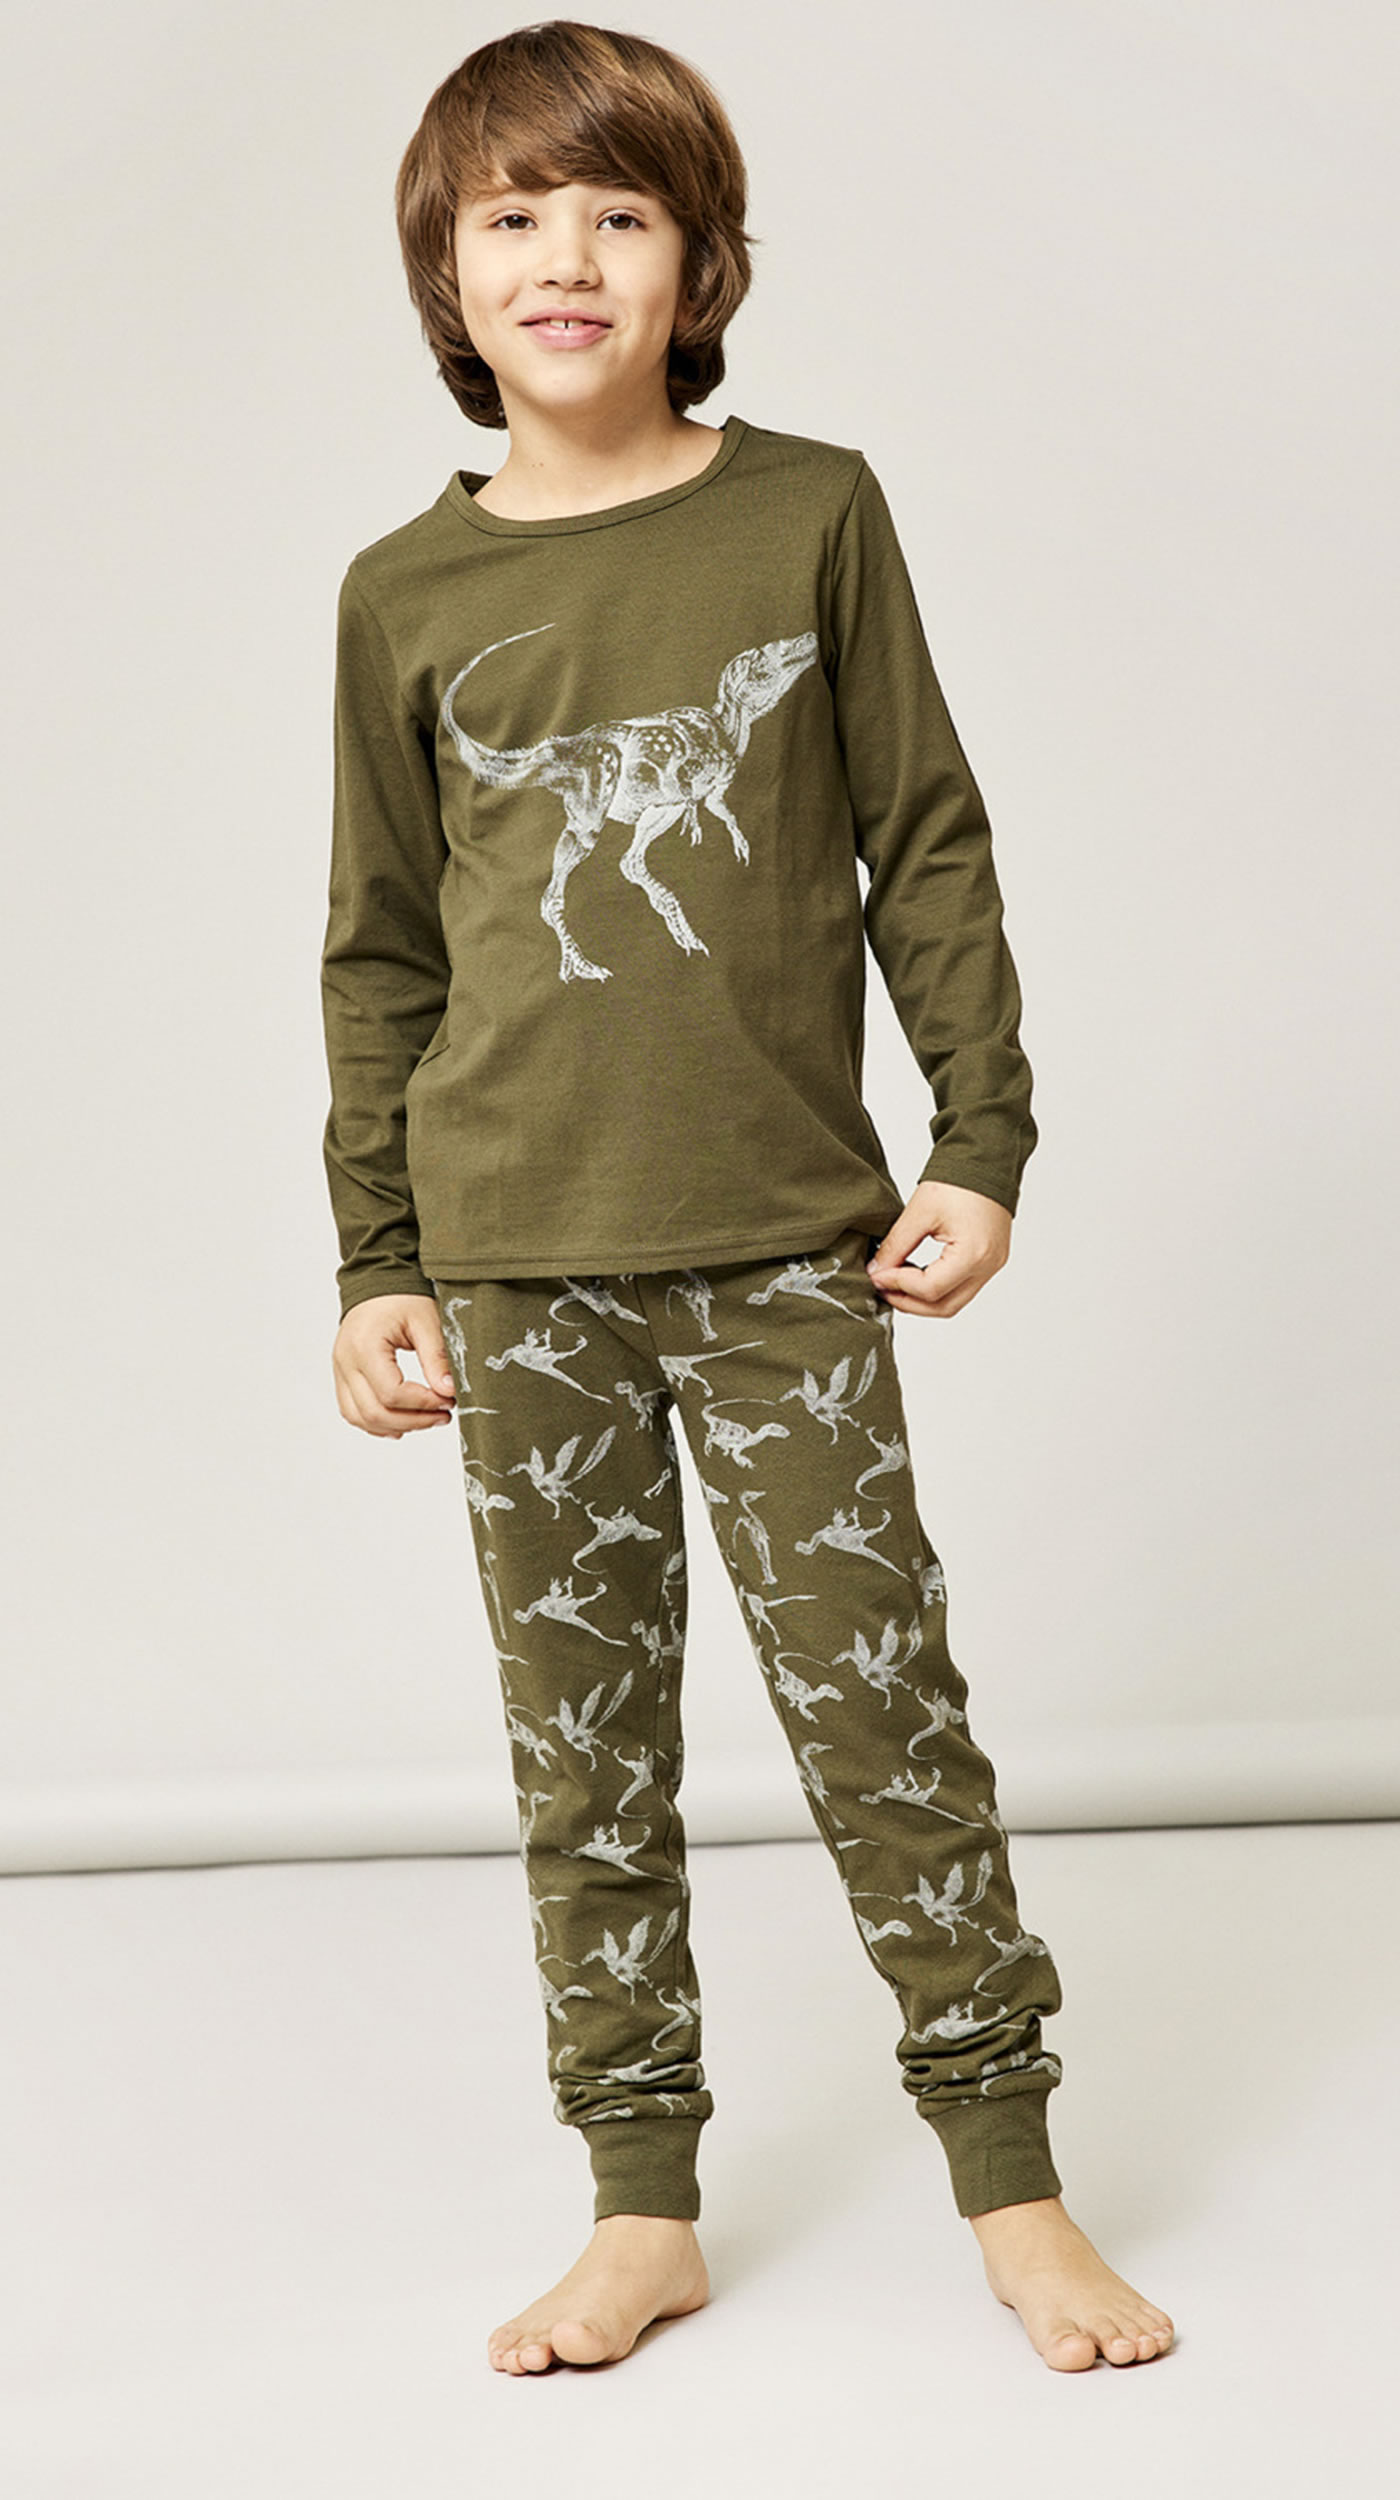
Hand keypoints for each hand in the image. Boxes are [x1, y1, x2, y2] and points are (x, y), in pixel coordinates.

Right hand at [332, 1294, 456, 1437]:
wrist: (377, 1283)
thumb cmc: (401, 1297)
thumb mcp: (426, 1320)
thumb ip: (437, 1357)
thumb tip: (448, 1391)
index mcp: (364, 1345)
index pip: (391, 1393)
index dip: (423, 1403)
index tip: (448, 1400)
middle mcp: (346, 1361)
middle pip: (374, 1411)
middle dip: (413, 1421)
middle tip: (443, 1415)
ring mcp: (340, 1370)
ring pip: (360, 1417)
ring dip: (396, 1426)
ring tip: (427, 1420)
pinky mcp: (343, 1376)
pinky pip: (352, 1411)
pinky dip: (377, 1423)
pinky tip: (402, 1423)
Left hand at [866, 1182, 1011, 1317]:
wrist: (987, 1162)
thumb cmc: (959, 1181)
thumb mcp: (919, 1213)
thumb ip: (896, 1246)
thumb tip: (875, 1271)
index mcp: (973, 1254)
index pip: (930, 1289)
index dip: (898, 1285)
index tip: (876, 1275)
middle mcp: (987, 1267)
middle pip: (944, 1307)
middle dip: (908, 1302)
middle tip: (882, 1288)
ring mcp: (991, 1266)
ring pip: (953, 1303)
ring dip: (922, 1299)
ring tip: (895, 1283)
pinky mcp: (989, 1262)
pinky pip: (961, 1288)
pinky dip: (936, 1288)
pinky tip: (914, 1274)